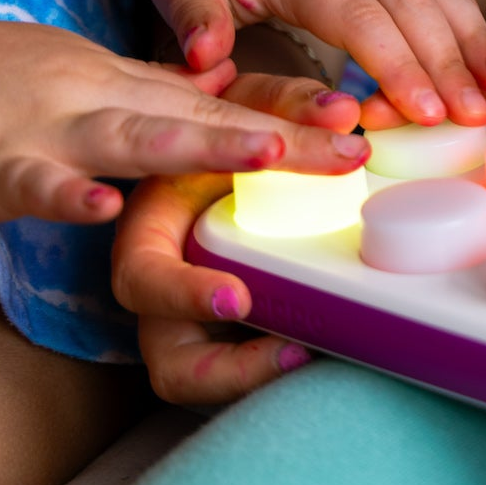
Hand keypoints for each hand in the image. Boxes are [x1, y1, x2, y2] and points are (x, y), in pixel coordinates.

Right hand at [0, 15, 368, 223]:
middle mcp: (111, 102)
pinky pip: (34, 182)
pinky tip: (98, 209)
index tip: (361, 119)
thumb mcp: (103, 86)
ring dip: (203, 148)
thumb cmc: (10, 85)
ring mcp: (55, 130)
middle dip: (284, 137)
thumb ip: (166, 98)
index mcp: (139, 90)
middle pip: (209, 118)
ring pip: (138, 138)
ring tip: (264, 152)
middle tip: (354, 150)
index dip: (298, 108)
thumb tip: (231, 95)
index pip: (232, 98)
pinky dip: (65, 194)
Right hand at [113, 72, 363, 402]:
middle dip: (226, 371)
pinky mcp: (231, 335)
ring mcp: (196, 321)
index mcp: (151, 233)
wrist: (238, 148)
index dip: (182, 294)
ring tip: (317, 357)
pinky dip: (280, 370)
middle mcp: (167, 289)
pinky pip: (248, 370)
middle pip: (171, 361)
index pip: (142, 276)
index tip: (239, 298)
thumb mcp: (254, 103)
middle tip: (294, 350)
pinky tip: (332, 347)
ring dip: (256, 382)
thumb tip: (342, 112)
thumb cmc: (233, 128)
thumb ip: (290, 102)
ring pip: (206, 382)